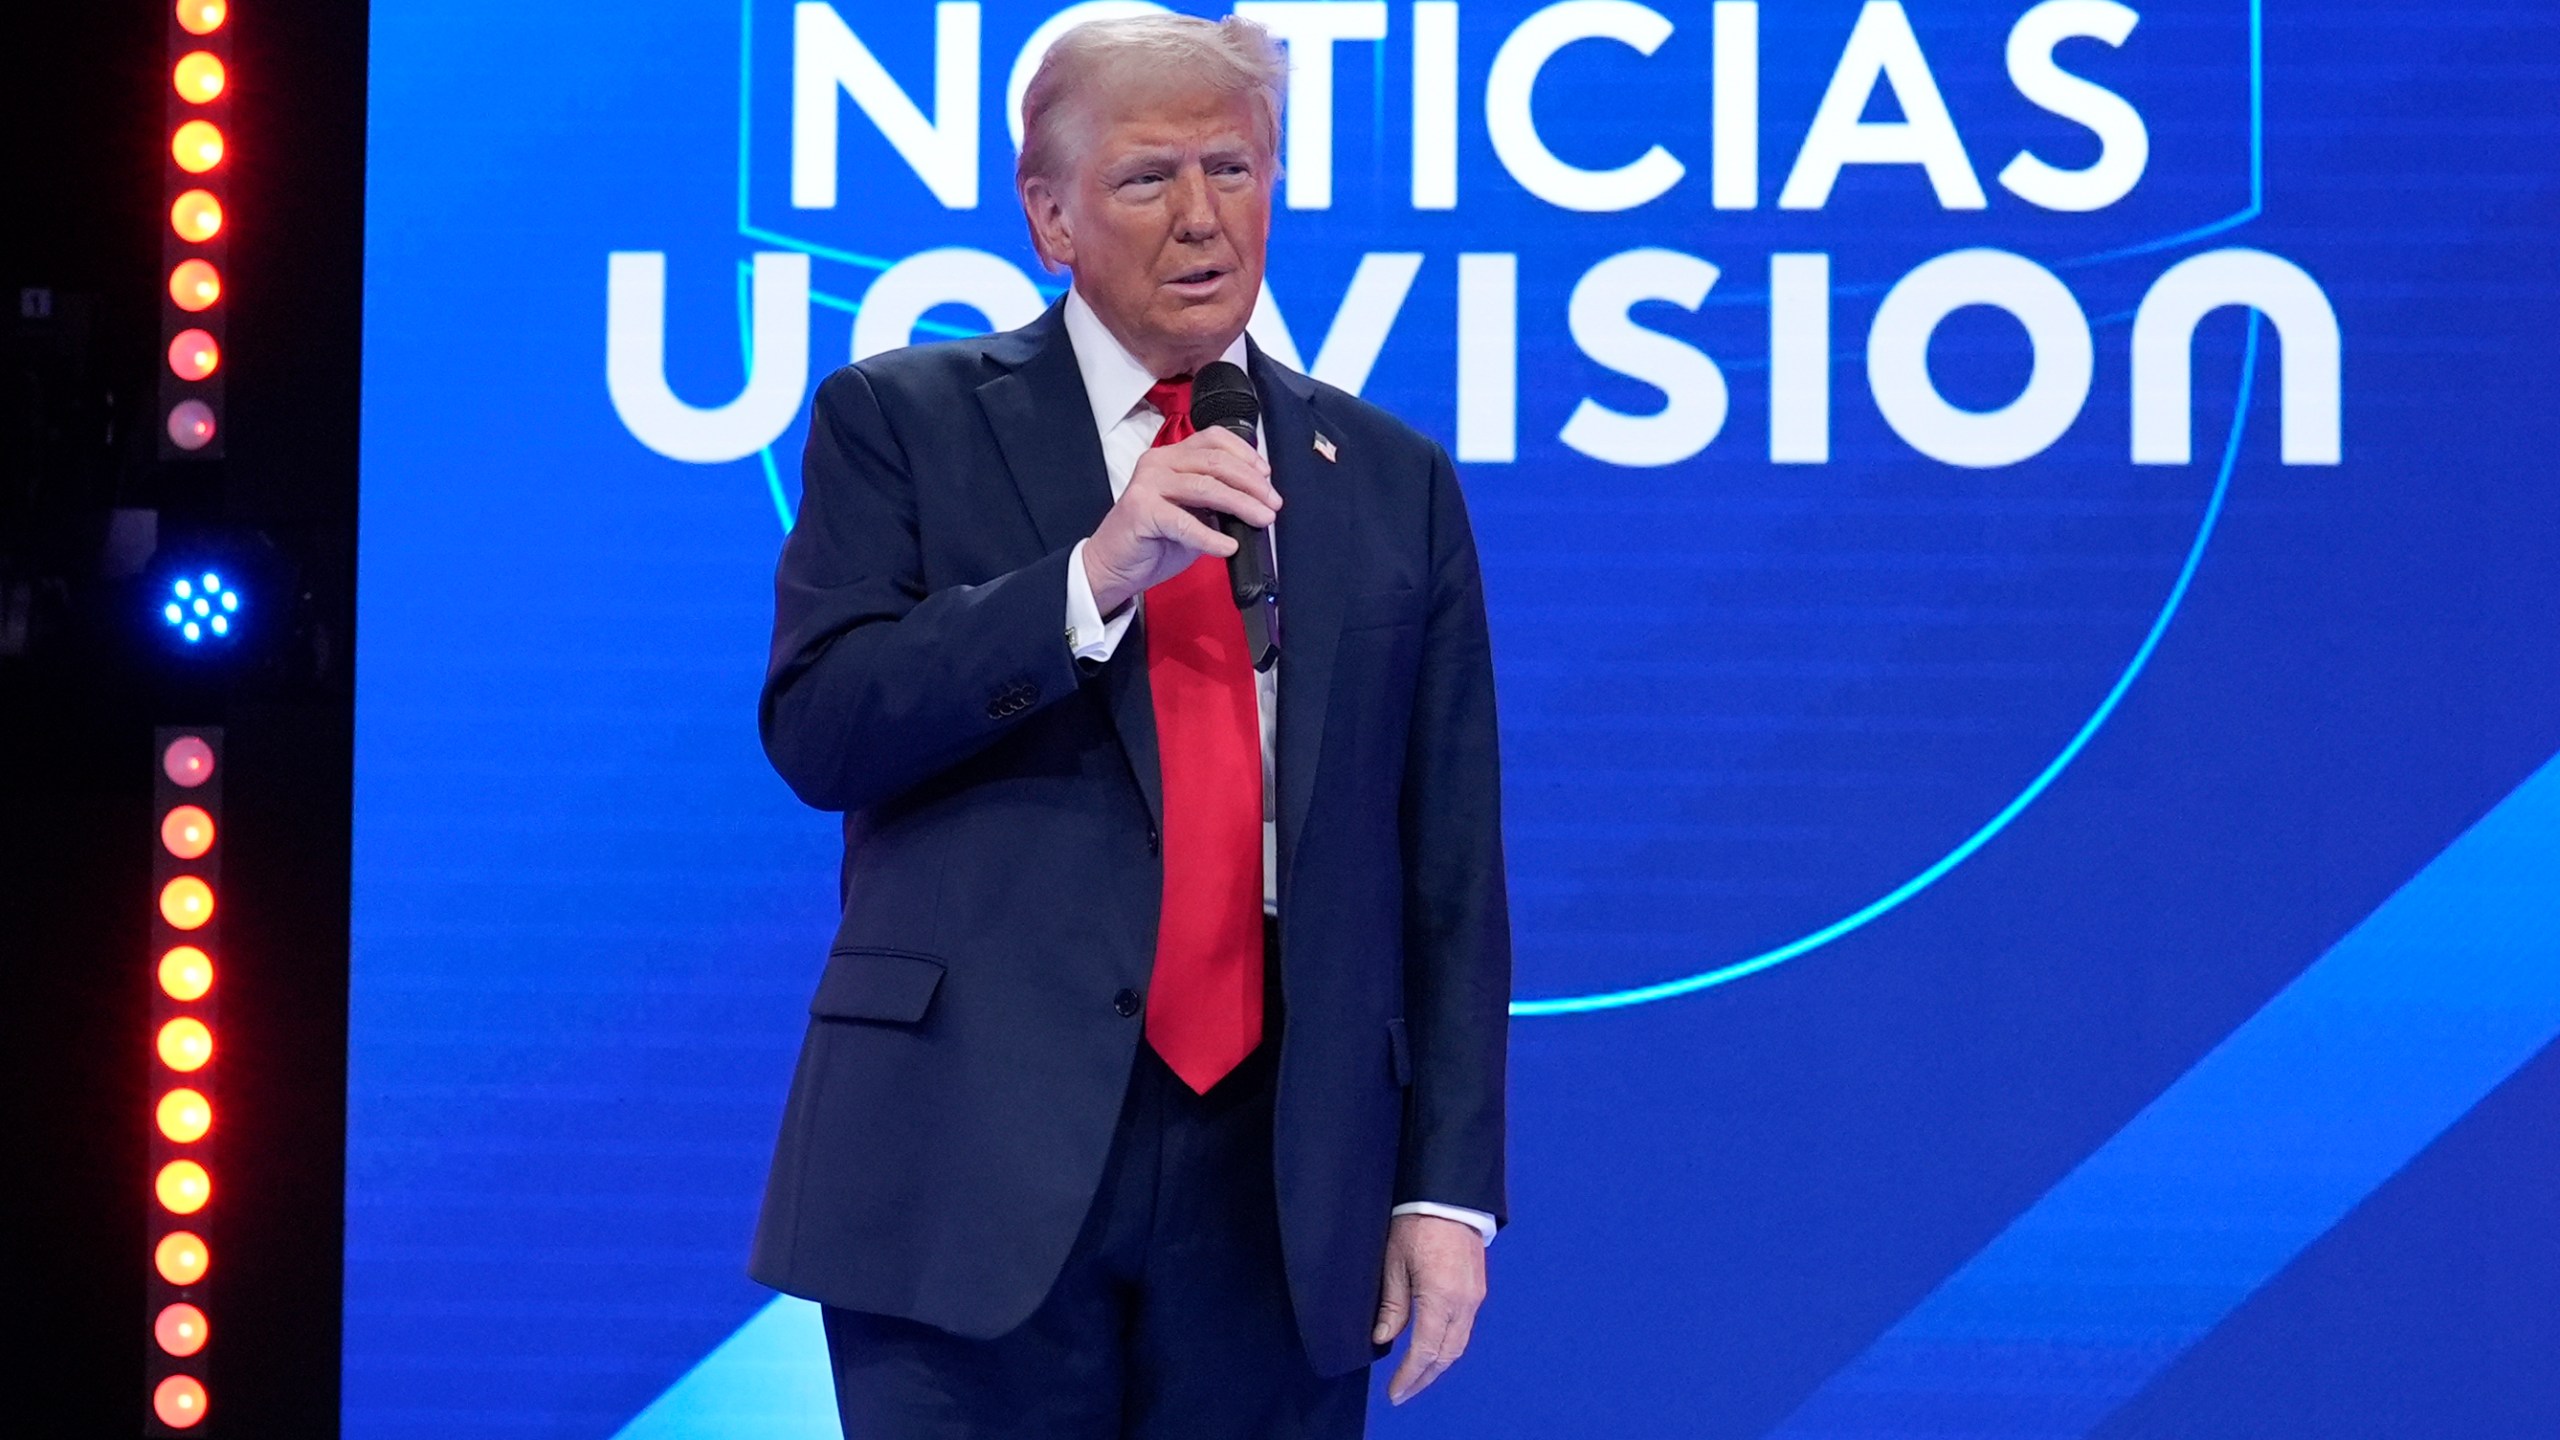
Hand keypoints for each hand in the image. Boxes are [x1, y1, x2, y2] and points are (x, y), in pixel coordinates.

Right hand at [1081, 427, 1279, 614]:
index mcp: (1172, 457)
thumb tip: (1257, 504)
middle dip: (1252, 483)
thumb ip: (1217, 503)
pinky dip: (1210, 536)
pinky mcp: (1141, 510)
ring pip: (1206, 487)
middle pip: (1216, 462)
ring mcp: (1147, 484)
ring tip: (1262, 520)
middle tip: (1273, 504)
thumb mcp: (1192, 513)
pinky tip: (1228, 546)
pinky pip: (1184, 522)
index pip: (1214, 439)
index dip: (1246, 454)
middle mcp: (1158, 462)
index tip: (1267, 476)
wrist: (1114, 565)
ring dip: (1241, 504)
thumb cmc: (1153, 539)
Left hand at [1373, 1212, 1486, 1404]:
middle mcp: (1464, 1303)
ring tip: (1415, 1377)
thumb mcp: (1394, 1262)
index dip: (1409, 1376)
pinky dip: (1447, 1346)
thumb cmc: (1417, 1222)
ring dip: (1437, 1364)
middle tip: (1402, 1392)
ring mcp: (1474, 1297)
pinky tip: (1431, 1349)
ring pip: (1458, 1345)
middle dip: (1424, 1378)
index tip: (1394, 1393)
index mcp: (1441, 1297)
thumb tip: (1384, 1338)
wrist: (1450, 1196)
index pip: (1425, 1350)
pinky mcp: (1477, 1289)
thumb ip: (1392, 1304)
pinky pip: (1464, 1328)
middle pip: (1446, 1355)